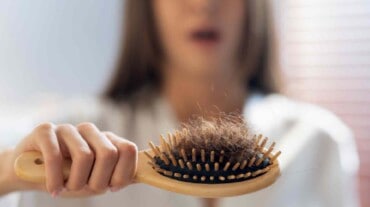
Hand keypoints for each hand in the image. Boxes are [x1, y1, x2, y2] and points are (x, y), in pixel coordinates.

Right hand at [5, 122, 137, 196]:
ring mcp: (68, 128)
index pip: (128, 150)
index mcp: (106, 140)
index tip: (110, 187)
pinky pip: (55, 156)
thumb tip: (143, 175)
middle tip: (84, 189)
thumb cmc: (68, 177)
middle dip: (98, 180)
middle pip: (109, 153)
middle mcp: (90, 131)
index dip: (122, 173)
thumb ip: (119, 176)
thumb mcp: (97, 180)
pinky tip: (53, 189)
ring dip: (75, 182)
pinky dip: (54, 180)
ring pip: (85, 155)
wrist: (32, 174)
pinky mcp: (45, 130)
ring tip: (66, 188)